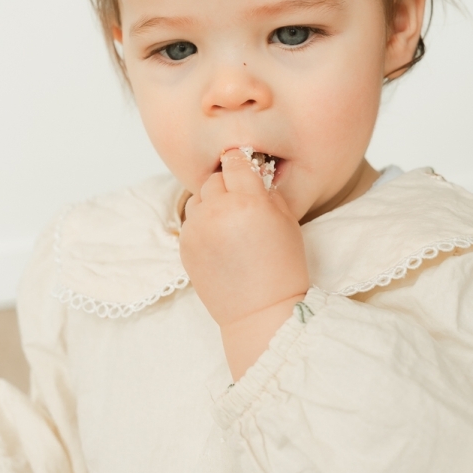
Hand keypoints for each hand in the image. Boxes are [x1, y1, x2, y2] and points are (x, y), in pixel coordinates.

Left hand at [180, 149, 309, 378]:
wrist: (260, 312)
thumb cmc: (282, 269)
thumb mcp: (288, 222)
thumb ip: (267, 192)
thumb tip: (252, 175)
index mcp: (248, 201)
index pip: (234, 161)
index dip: (241, 163)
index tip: (246, 169)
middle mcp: (218, 211)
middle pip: (214, 179)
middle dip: (227, 185)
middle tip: (241, 203)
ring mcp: (197, 229)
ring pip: (198, 199)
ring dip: (211, 204)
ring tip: (229, 224)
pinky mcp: (184, 246)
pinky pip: (190, 222)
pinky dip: (202, 225)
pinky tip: (220, 242)